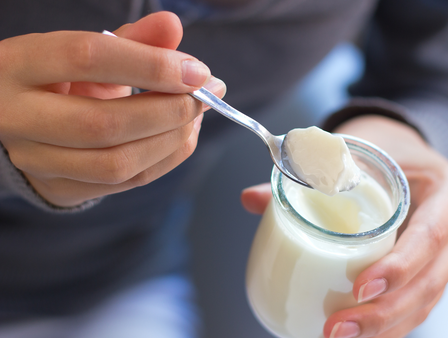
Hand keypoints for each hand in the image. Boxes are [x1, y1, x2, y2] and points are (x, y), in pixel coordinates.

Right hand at [0, 12, 225, 206]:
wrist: (22, 120)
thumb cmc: (61, 78)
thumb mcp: (88, 50)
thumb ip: (131, 39)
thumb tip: (172, 26)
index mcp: (19, 64)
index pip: (87, 58)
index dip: (150, 65)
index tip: (196, 70)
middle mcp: (17, 117)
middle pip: (105, 123)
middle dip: (169, 110)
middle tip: (205, 94)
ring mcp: (36, 160)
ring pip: (118, 163)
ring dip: (173, 139)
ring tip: (196, 114)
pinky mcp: (61, 188)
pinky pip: (128, 181)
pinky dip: (168, 158)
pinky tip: (182, 134)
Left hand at [241, 115, 447, 337]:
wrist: (408, 157)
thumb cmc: (384, 150)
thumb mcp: (356, 150)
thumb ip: (306, 173)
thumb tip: (251, 199)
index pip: (431, 235)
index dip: (399, 266)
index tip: (359, 287)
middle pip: (429, 283)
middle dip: (383, 314)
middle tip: (336, 329)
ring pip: (422, 304)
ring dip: (381, 329)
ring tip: (335, 337)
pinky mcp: (433, 274)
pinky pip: (414, 308)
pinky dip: (385, 326)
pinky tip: (354, 336)